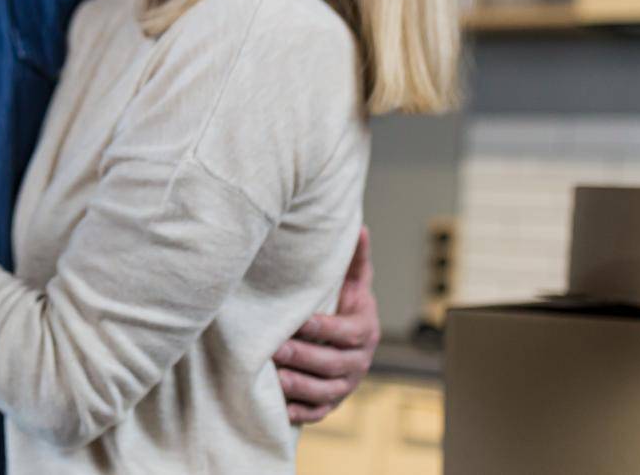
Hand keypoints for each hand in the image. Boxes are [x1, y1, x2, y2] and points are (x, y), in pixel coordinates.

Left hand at [274, 226, 380, 423]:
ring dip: (300, 387)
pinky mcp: (331, 402)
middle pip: (333, 364)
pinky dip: (301, 412)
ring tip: (275, 377)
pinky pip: (319, 412)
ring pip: (325, 391)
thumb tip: (359, 227)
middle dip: (303, 358)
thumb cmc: (342, 304)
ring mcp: (346, 385)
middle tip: (275, 350)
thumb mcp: (351, 282)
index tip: (299, 322)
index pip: (346, 333)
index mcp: (364, 330)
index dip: (323, 329)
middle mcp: (358, 361)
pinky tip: (281, 407)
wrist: (347, 339)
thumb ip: (355, 260)